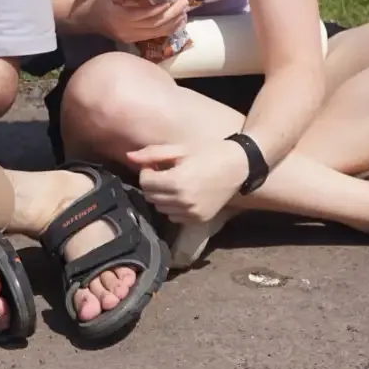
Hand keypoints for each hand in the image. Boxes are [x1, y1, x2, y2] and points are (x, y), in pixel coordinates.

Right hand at [70, 0, 190, 44]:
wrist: (79, 16)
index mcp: (119, 15)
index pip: (146, 14)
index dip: (162, 6)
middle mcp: (125, 29)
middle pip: (155, 25)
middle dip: (173, 14)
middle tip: (185, 2)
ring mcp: (128, 36)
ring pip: (156, 33)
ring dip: (173, 23)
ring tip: (185, 12)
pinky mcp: (130, 39)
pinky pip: (152, 36)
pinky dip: (166, 29)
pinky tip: (176, 23)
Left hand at [126, 140, 249, 224]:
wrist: (239, 166)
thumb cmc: (209, 152)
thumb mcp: (180, 149)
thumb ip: (153, 154)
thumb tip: (129, 156)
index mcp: (176, 182)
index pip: (145, 182)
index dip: (147, 170)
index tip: (156, 163)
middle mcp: (183, 201)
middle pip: (151, 196)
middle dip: (153, 183)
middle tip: (165, 171)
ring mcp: (192, 213)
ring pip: (161, 208)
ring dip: (162, 196)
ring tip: (175, 182)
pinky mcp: (199, 220)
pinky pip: (175, 216)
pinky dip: (174, 207)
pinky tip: (184, 193)